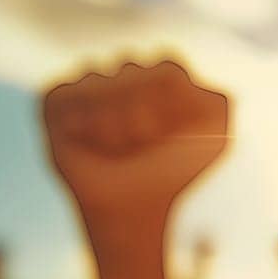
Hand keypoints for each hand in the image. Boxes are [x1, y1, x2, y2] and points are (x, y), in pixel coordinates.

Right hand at [42, 60, 229, 278]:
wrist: (134, 210)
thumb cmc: (172, 175)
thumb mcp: (213, 141)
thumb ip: (221, 104)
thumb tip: (209, 87)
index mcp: (164, 75)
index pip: (166, 68)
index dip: (169, 106)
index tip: (169, 138)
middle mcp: (125, 74)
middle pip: (130, 71)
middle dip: (138, 117)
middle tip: (141, 146)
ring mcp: (90, 86)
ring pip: (96, 83)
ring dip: (107, 124)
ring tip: (113, 149)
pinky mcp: (57, 103)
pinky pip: (62, 94)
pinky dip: (75, 123)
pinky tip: (83, 142)